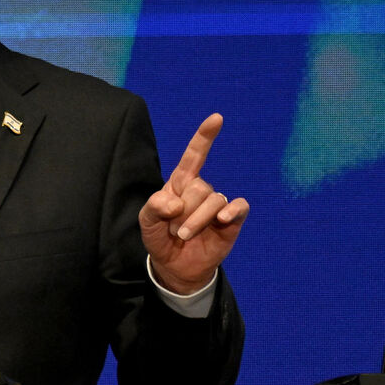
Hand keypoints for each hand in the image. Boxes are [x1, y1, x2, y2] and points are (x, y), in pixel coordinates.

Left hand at [139, 114, 249, 294]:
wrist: (174, 266)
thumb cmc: (160, 237)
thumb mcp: (146, 222)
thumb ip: (153, 207)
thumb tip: (176, 203)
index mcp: (180, 183)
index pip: (193, 156)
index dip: (204, 137)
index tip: (216, 118)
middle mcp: (201, 190)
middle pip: (199, 186)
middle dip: (182, 211)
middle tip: (173, 229)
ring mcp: (217, 205)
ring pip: (214, 200)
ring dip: (195, 221)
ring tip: (184, 235)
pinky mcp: (232, 221)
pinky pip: (238, 207)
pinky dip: (231, 211)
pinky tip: (222, 219)